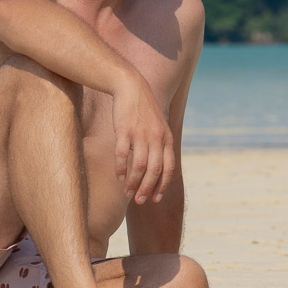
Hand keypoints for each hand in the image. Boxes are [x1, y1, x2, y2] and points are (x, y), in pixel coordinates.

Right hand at [113, 73, 175, 203]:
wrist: (131, 86)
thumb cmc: (144, 109)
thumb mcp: (159, 126)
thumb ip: (160, 144)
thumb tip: (157, 168)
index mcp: (167, 138)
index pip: (168, 168)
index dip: (162, 186)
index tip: (156, 199)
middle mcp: (156, 137)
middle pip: (154, 171)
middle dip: (147, 189)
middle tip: (140, 201)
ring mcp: (140, 134)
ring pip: (138, 167)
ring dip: (133, 183)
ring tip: (128, 193)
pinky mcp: (124, 130)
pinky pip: (122, 155)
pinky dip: (120, 169)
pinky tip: (119, 177)